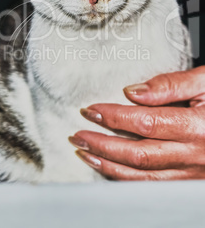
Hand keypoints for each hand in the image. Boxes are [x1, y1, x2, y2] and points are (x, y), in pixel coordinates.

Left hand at [69, 66, 204, 179]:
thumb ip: (171, 84)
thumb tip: (133, 92)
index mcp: (198, 127)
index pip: (144, 123)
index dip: (113, 116)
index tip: (91, 110)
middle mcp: (195, 155)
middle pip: (138, 154)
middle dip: (102, 144)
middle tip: (78, 133)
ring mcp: (193, 174)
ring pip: (143, 177)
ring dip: (109, 165)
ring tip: (85, 152)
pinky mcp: (192, 182)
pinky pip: (155, 186)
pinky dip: (127, 179)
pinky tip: (109, 168)